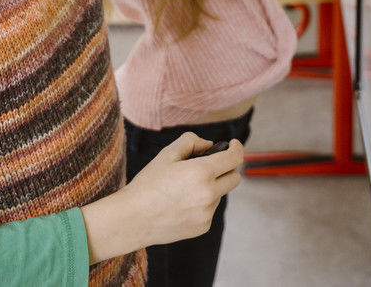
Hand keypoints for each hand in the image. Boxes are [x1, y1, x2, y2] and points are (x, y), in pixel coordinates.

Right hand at [80, 133, 242, 262]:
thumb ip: (191, 142)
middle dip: (227, 168)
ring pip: (220, 194)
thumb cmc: (148, 184)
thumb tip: (209, 145)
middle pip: (234, 178)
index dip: (237, 148)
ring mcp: (207, 213)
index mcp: (201, 172)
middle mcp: (209, 194)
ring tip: (185, 188)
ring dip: (211, 187)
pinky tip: (181, 204)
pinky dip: (202, 204)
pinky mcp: (203, 227)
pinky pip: (210, 210)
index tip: (233, 144)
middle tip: (211, 165)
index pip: (234, 158)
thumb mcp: (166, 154)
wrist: (133, 219)